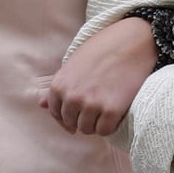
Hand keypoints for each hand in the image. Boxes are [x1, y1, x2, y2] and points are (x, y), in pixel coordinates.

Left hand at [43, 18, 156, 135]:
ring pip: (87, 129)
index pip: (56, 113)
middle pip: (71, 123)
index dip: (67, 115)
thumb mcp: (74, 62)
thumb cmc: (103, 48)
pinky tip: (114, 112)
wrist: (132, 41)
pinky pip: (104, 131)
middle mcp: (73, 97)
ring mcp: (92, 104)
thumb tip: (41, 105)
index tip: (78, 113)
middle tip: (96, 106)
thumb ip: (59, 85)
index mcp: (60, 84)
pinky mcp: (111, 110)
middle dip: (82, 118)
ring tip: (106, 107)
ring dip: (96, 123)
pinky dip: (109, 125)